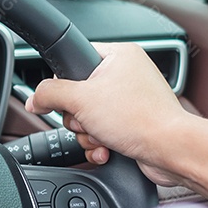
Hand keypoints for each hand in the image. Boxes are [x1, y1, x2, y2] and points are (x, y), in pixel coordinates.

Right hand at [25, 42, 192, 186]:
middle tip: (88, 119)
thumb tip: (35, 98)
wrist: (171, 151)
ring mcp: (130, 100)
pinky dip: (99, 143)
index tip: (64, 98)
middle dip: (77, 116)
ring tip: (101, 136)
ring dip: (87, 133)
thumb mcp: (81, 99)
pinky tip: (106, 148)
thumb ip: (50, 94)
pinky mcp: (132, 123)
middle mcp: (127, 74)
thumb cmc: (140, 119)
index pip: (74, 60)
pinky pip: (102, 131)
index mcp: (118, 55)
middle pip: (77, 93)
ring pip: (87, 116)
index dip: (64, 83)